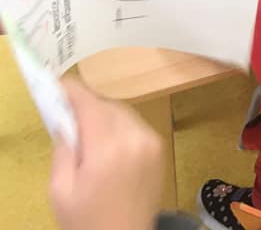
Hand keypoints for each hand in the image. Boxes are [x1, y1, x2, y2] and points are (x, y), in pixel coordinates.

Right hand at [49, 79, 163, 229]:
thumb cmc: (87, 220)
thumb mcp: (60, 190)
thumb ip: (62, 149)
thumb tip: (64, 118)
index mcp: (107, 149)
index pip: (91, 104)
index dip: (75, 91)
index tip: (61, 85)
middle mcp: (134, 138)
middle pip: (108, 105)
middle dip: (88, 107)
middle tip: (71, 119)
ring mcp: (151, 141)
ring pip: (123, 112)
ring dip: (106, 116)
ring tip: (91, 138)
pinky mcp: (159, 147)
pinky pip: (136, 124)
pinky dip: (121, 127)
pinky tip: (110, 147)